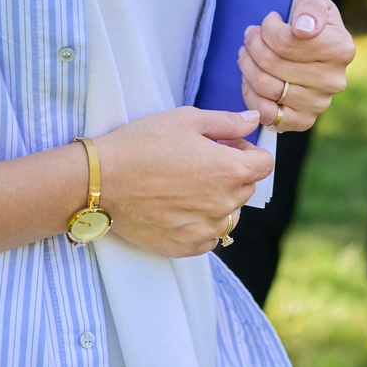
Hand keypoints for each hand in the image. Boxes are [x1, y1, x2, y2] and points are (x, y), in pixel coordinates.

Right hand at [93, 107, 272, 257]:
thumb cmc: (142, 143)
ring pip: (230, 214)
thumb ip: (227, 122)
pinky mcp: (187, 246)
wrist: (101, 181)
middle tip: (201, 160)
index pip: (265, 164)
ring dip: (218, 199)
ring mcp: (206, 228)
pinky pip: (210, 237)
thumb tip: (254, 119)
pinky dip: (202, 223)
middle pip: (247, 188)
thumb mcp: (186, 119)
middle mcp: (224, 203)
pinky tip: (179, 206)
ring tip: (187, 185)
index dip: (248, 150)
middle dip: (233, 172)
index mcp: (229, 169)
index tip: (227, 145)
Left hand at [238, 0, 354, 132]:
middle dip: (253, 45)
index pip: (287, 42)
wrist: (311, 46)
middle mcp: (334, 80)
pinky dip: (251, 95)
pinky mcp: (304, 120)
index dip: (268, 29)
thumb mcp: (311, 0)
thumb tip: (304, 29)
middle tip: (250, 35)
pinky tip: (250, 78)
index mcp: (340, 49)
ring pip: (266, 87)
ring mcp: (319, 103)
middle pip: (273, 64)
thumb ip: (310, 7)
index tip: (267, 21)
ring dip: (247, 66)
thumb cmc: (307, 20)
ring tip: (246, 53)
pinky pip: (267, 114)